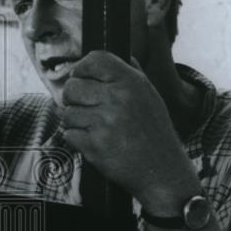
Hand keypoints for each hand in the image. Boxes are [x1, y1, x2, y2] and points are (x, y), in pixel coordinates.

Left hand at [60, 51, 199, 211]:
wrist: (163, 172)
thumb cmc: (154, 132)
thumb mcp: (150, 96)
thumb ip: (130, 73)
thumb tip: (109, 58)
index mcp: (131, 82)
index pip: (94, 60)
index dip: (81, 69)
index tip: (81, 79)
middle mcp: (118, 98)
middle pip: (72, 86)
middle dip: (73, 98)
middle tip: (85, 108)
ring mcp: (106, 122)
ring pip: (68, 112)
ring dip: (75, 122)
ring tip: (94, 128)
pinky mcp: (95, 145)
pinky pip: (69, 134)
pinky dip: (77, 139)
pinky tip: (94, 142)